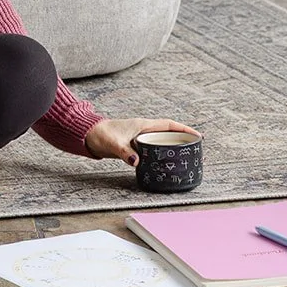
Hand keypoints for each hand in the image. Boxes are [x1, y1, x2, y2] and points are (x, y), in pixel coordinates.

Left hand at [84, 117, 201, 165]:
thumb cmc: (100, 135)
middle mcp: (143, 129)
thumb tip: (136, 162)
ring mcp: (139, 137)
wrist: (88, 134)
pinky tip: (166, 161)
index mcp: (142, 125)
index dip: (184, 129)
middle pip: (168, 133)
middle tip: (197, 149)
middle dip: (183, 139)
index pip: (168, 125)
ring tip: (187, 156)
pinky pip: (154, 147)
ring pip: (161, 140)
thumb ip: (124, 152)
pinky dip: (162, 152)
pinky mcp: (135, 144)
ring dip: (174, 146)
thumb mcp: (113, 144)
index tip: (198, 135)